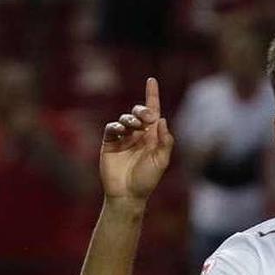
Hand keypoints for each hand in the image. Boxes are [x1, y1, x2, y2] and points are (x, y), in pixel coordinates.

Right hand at [100, 78, 173, 203]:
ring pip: (125, 118)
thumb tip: (163, 119)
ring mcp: (123, 138)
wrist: (127, 194)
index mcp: (153, 137)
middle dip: (142, 110)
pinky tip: (121, 130)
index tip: (151, 80)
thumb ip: (165, 141)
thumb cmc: (147, 180)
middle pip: (139, 112)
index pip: (153, 112)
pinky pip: (111, 127)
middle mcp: (138, 135)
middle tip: (146, 118)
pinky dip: (116, 125)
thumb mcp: (161, 161)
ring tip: (134, 128)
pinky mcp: (109, 143)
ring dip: (130, 119)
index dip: (152, 95)